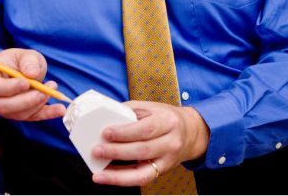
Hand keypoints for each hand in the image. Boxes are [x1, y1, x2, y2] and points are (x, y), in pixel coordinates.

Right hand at [0, 48, 66, 121]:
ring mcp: (5, 108)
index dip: (9, 88)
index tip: (27, 83)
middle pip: (4, 105)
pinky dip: (47, 114)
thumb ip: (28, 60)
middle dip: (27, 100)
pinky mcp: (19, 114)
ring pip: (18, 114)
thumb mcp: (24, 54)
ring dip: (38, 104)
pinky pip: (32, 117)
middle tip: (45, 90)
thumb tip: (32, 74)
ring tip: (53, 90)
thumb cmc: (18, 61)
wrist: (20, 69)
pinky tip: (59, 109)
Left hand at [91, 101, 209, 186]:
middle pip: (143, 150)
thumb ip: (130, 111)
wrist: (190, 132)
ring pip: (143, 171)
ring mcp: (168, 160)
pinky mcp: (163, 171)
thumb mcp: (151, 108)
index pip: (145, 129)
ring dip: (117, 173)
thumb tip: (105, 117)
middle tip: (97, 150)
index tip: (105, 132)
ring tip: (99, 172)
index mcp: (168, 121)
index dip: (124, 132)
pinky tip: (108, 177)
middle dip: (117, 152)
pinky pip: (142, 179)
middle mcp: (171, 142)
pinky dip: (123, 179)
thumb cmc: (165, 117)